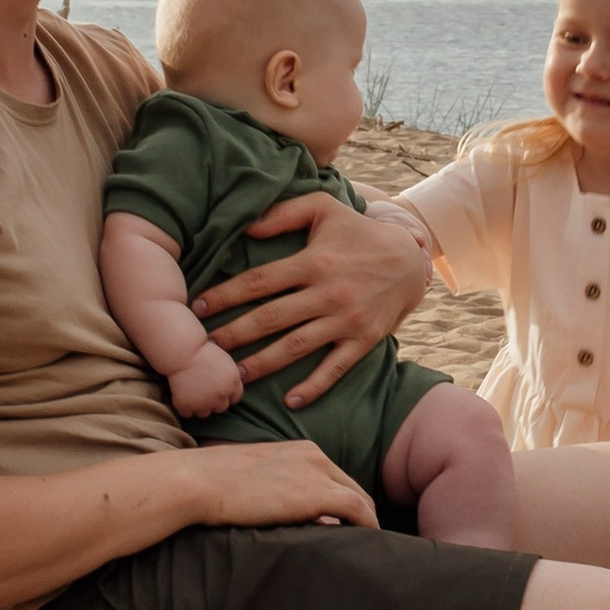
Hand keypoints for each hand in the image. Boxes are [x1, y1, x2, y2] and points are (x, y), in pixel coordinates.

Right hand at [169, 345, 246, 418]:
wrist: (181, 351)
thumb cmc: (201, 350)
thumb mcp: (224, 360)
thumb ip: (231, 376)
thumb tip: (238, 381)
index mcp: (233, 383)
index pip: (235, 398)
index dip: (226, 394)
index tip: (217, 389)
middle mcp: (221, 395)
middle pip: (221, 408)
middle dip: (213, 401)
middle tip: (202, 390)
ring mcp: (204, 402)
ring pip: (204, 413)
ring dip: (199, 406)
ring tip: (191, 393)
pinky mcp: (186, 405)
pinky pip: (187, 414)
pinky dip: (184, 407)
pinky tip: (181, 395)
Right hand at [189, 441, 377, 533]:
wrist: (200, 482)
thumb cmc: (214, 485)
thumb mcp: (256, 481)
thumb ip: (282, 493)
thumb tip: (298, 519)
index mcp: (300, 450)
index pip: (334, 477)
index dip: (344, 503)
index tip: (347, 525)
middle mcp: (314, 456)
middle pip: (352, 487)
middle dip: (360, 513)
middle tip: (362, 540)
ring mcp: (317, 473)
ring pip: (360, 499)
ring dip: (366, 523)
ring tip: (367, 548)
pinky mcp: (317, 494)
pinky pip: (358, 510)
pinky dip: (368, 527)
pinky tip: (368, 544)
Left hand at [194, 190, 429, 408]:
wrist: (411, 260)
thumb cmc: (357, 232)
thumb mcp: (324, 208)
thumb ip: (283, 213)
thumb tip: (244, 227)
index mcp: (314, 261)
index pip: (259, 281)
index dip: (225, 295)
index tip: (198, 309)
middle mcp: (328, 293)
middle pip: (270, 318)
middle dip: (233, 335)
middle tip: (203, 348)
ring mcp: (346, 320)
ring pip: (296, 347)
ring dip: (262, 364)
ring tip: (234, 375)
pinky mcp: (364, 340)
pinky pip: (336, 368)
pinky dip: (314, 386)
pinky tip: (291, 400)